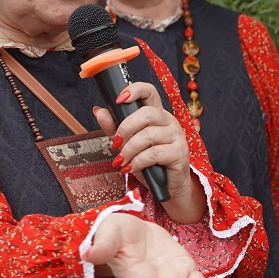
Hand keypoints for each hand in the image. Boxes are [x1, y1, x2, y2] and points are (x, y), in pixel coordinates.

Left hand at [94, 85, 201, 223]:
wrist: (167, 187)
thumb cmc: (149, 163)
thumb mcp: (127, 144)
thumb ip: (114, 127)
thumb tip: (99, 111)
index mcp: (156, 114)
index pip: (149, 92)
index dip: (135, 90)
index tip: (118, 100)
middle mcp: (168, 121)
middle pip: (147, 113)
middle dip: (126, 128)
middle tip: (115, 143)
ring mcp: (176, 136)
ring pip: (149, 135)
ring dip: (129, 150)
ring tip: (120, 161)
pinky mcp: (179, 152)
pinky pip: (154, 153)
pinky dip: (138, 161)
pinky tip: (131, 167)